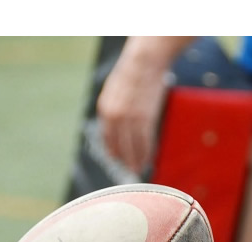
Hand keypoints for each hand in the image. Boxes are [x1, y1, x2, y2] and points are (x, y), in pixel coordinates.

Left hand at [97, 58, 166, 173]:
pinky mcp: (145, 119)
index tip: (118, 160)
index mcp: (104, 109)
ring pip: (133, 148)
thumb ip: (114, 110)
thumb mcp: (115, 92)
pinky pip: (145, 142)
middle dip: (125, 160)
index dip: (113, 152)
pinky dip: (146, 153)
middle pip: (119, 147)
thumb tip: (118, 127)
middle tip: (130, 169)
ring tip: (140, 168)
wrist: (145, 61)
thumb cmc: (133, 74)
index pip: (107, 138)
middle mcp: (114, 116)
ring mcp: (130, 119)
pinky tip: (147, 159)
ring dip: (137, 161)